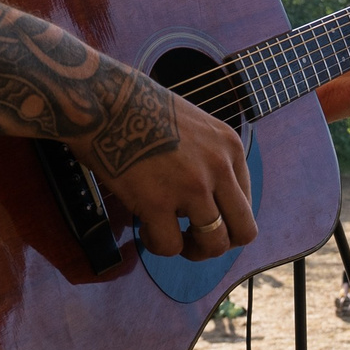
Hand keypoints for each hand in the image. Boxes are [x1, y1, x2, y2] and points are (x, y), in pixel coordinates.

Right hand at [81, 87, 257, 261]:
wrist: (102, 99)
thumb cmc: (136, 107)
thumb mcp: (192, 125)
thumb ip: (206, 157)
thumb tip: (203, 196)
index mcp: (229, 147)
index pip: (246, 203)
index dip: (224, 219)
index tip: (200, 217)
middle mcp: (219, 168)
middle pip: (243, 231)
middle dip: (218, 243)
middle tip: (192, 240)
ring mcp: (192, 187)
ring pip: (214, 245)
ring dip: (191, 250)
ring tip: (168, 238)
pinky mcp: (158, 202)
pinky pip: (169, 246)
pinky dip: (156, 245)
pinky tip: (144, 229)